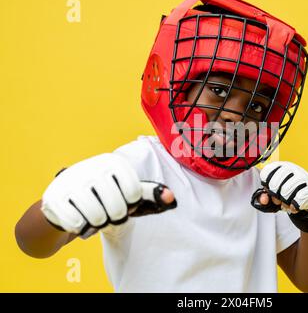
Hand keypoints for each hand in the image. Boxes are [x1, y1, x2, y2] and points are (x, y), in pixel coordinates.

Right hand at [41, 153, 176, 236]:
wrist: (63, 196)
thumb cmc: (104, 194)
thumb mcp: (127, 191)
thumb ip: (150, 195)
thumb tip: (171, 198)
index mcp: (114, 162)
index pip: (134, 192)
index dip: (132, 204)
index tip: (124, 200)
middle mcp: (92, 167)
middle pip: (118, 208)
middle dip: (116, 216)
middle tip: (109, 212)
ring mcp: (71, 181)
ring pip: (97, 217)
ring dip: (99, 223)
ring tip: (96, 215)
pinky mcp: (54, 197)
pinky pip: (76, 223)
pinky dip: (80, 227)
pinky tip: (78, 217)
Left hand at [251, 161, 307, 232]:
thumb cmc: (291, 195)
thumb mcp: (274, 195)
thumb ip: (264, 197)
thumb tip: (264, 199)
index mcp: (281, 166)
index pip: (266, 173)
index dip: (266, 187)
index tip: (271, 191)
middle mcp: (293, 168)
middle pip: (274, 185)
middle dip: (275, 197)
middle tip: (280, 201)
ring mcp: (304, 176)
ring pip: (286, 192)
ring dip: (285, 203)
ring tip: (289, 204)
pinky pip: (299, 199)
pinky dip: (295, 206)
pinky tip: (296, 207)